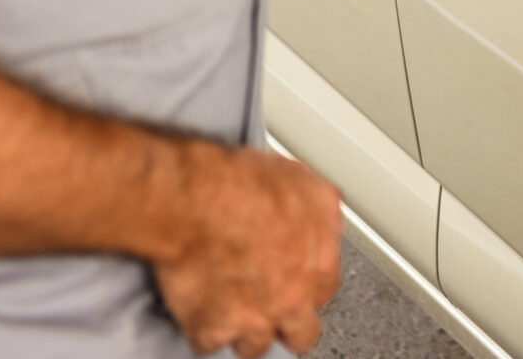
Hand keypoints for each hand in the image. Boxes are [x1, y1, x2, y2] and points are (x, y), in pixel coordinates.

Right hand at [153, 145, 343, 356]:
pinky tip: (199, 309)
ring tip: (229, 309)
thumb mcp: (301, 180)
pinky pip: (208, 343)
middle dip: (286, 325)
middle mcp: (292, 296)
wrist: (195, 200)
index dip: (307, 288)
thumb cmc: (241, 183)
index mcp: (318, 262)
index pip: (324, 292)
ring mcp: (254, 319)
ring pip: (254, 345)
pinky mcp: (213, 330)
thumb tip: (328, 222)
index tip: (294, 285)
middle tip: (268, 309)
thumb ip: (322, 210)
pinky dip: (202, 329)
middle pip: (301, 333)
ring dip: (243, 331)